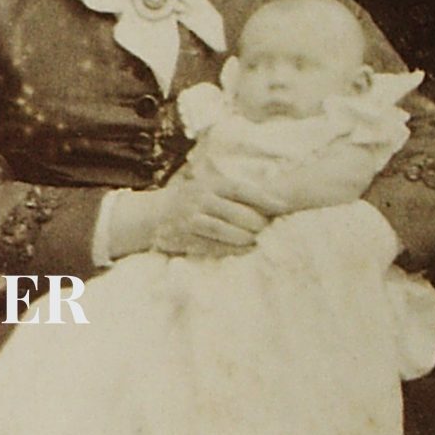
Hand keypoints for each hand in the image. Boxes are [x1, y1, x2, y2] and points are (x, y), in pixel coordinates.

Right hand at [123, 163, 286, 260]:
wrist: (151, 214)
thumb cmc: (189, 200)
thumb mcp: (206, 186)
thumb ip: (230, 192)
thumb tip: (268, 200)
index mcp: (209, 184)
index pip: (242, 189)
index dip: (264, 199)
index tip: (283, 207)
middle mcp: (199, 199)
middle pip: (236, 213)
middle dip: (257, 223)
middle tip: (271, 229)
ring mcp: (190, 219)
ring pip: (224, 230)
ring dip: (245, 238)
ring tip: (259, 241)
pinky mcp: (183, 237)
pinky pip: (211, 246)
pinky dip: (230, 249)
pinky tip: (244, 250)